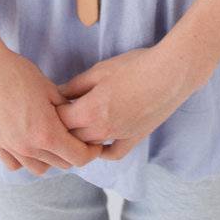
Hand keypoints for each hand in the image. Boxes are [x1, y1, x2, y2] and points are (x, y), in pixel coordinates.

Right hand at [0, 47, 101, 174]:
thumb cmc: (19, 74)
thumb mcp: (50, 89)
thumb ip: (66, 109)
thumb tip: (76, 117)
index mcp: (47, 133)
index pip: (77, 157)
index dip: (91, 152)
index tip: (95, 145)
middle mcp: (29, 147)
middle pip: (61, 164)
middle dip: (73, 153)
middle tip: (77, 138)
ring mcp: (12, 148)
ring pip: (39, 169)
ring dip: (51, 159)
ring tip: (53, 142)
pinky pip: (15, 165)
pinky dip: (26, 160)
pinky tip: (30, 144)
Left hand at [56, 42, 201, 161]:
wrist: (170, 74)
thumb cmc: (135, 66)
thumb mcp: (100, 70)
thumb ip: (77, 85)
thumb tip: (58, 94)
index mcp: (90, 110)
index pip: (59, 120)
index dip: (51, 112)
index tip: (49, 103)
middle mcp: (101, 129)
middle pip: (70, 137)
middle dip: (61, 127)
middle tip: (59, 114)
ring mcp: (118, 137)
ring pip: (89, 147)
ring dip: (79, 138)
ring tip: (75, 125)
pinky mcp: (134, 139)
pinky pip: (113, 153)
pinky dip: (102, 151)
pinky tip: (99, 142)